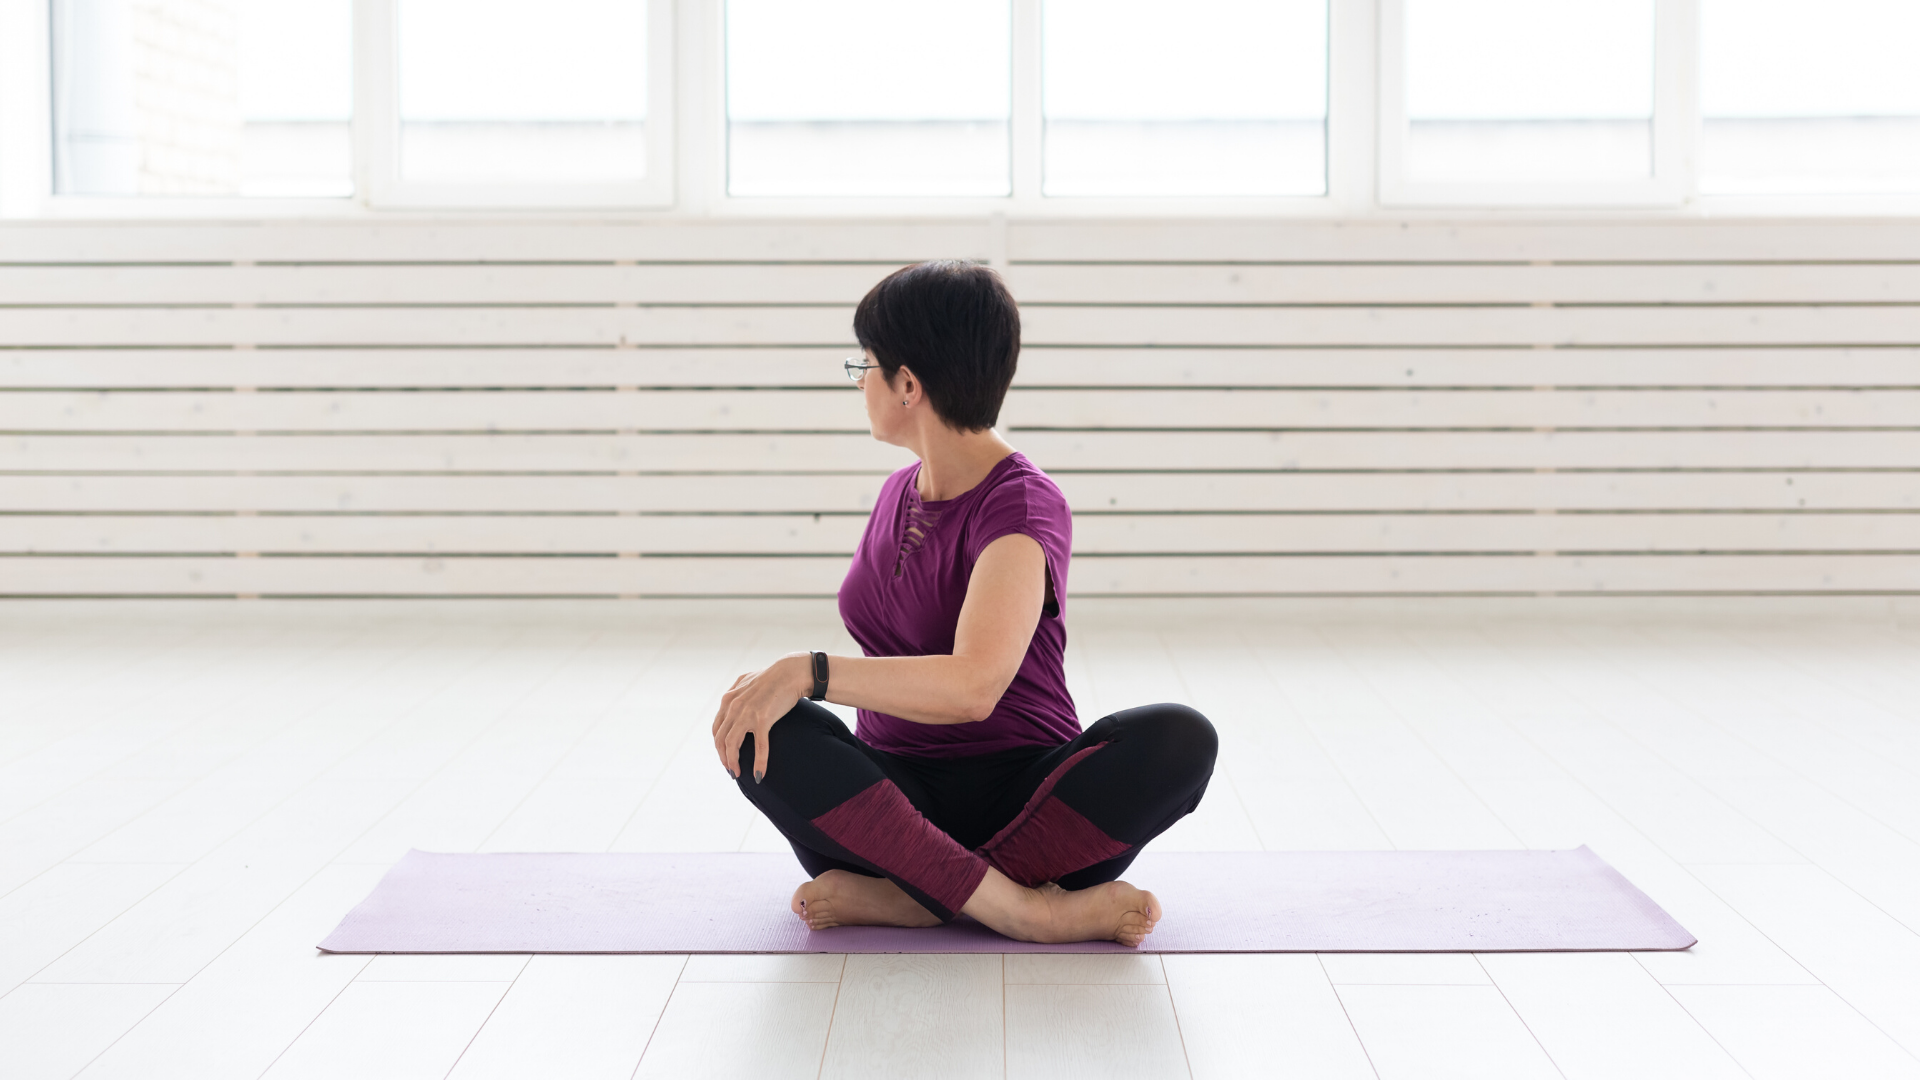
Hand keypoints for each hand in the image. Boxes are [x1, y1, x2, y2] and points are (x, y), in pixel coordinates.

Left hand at [712, 653, 811, 782]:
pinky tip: (760, 775)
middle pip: (720, 739)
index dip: (719, 746)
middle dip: (723, 757)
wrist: (792, 672)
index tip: (726, 756)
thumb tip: (731, 701)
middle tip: (731, 769)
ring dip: (733, 763)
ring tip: (738, 774)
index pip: (717, 728)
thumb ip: (736, 693)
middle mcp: (733, 706)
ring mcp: (747, 713)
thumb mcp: (747, 682)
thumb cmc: (774, 677)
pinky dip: (759, 763)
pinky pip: (759, 747)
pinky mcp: (763, 719)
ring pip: (733, 745)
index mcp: (728, 699)